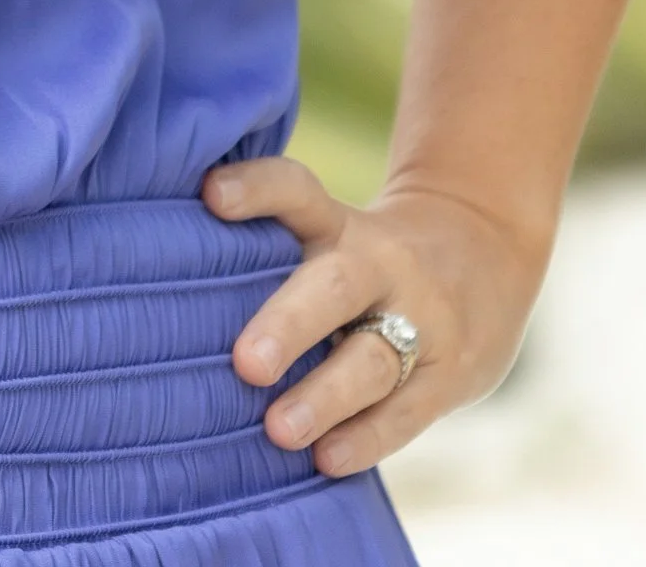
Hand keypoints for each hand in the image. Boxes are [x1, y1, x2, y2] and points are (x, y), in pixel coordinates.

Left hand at [202, 156, 547, 477]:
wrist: (486, 251)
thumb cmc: (366, 255)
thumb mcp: (331, 231)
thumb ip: (268, 254)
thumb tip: (158, 296)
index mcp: (338, 224)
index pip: (297, 191)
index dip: (256, 188)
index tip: (209, 194)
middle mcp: (379, 264)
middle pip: (333, 285)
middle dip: (289, 323)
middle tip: (244, 363)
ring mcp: (420, 319)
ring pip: (373, 358)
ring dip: (325, 395)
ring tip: (278, 430)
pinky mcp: (450, 374)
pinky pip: (407, 411)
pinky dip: (366, 437)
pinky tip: (327, 458)